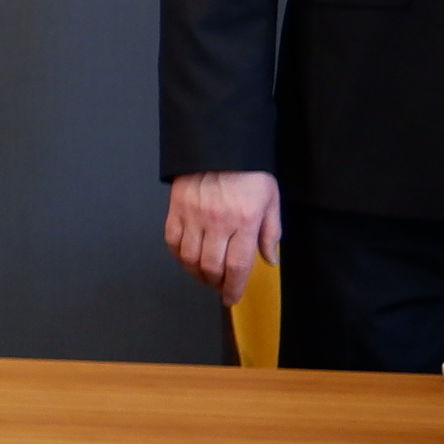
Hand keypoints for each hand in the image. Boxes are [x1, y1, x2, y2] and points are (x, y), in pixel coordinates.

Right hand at [165, 170, 282, 304]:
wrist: (219, 145)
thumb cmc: (249, 172)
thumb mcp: (270, 199)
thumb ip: (271, 232)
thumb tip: (269, 260)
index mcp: (244, 221)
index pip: (237, 265)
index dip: (233, 287)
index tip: (231, 297)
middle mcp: (217, 222)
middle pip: (211, 266)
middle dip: (216, 283)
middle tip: (220, 286)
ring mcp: (193, 216)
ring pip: (189, 257)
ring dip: (196, 272)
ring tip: (204, 275)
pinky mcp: (176, 208)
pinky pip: (172, 241)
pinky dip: (177, 255)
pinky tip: (186, 258)